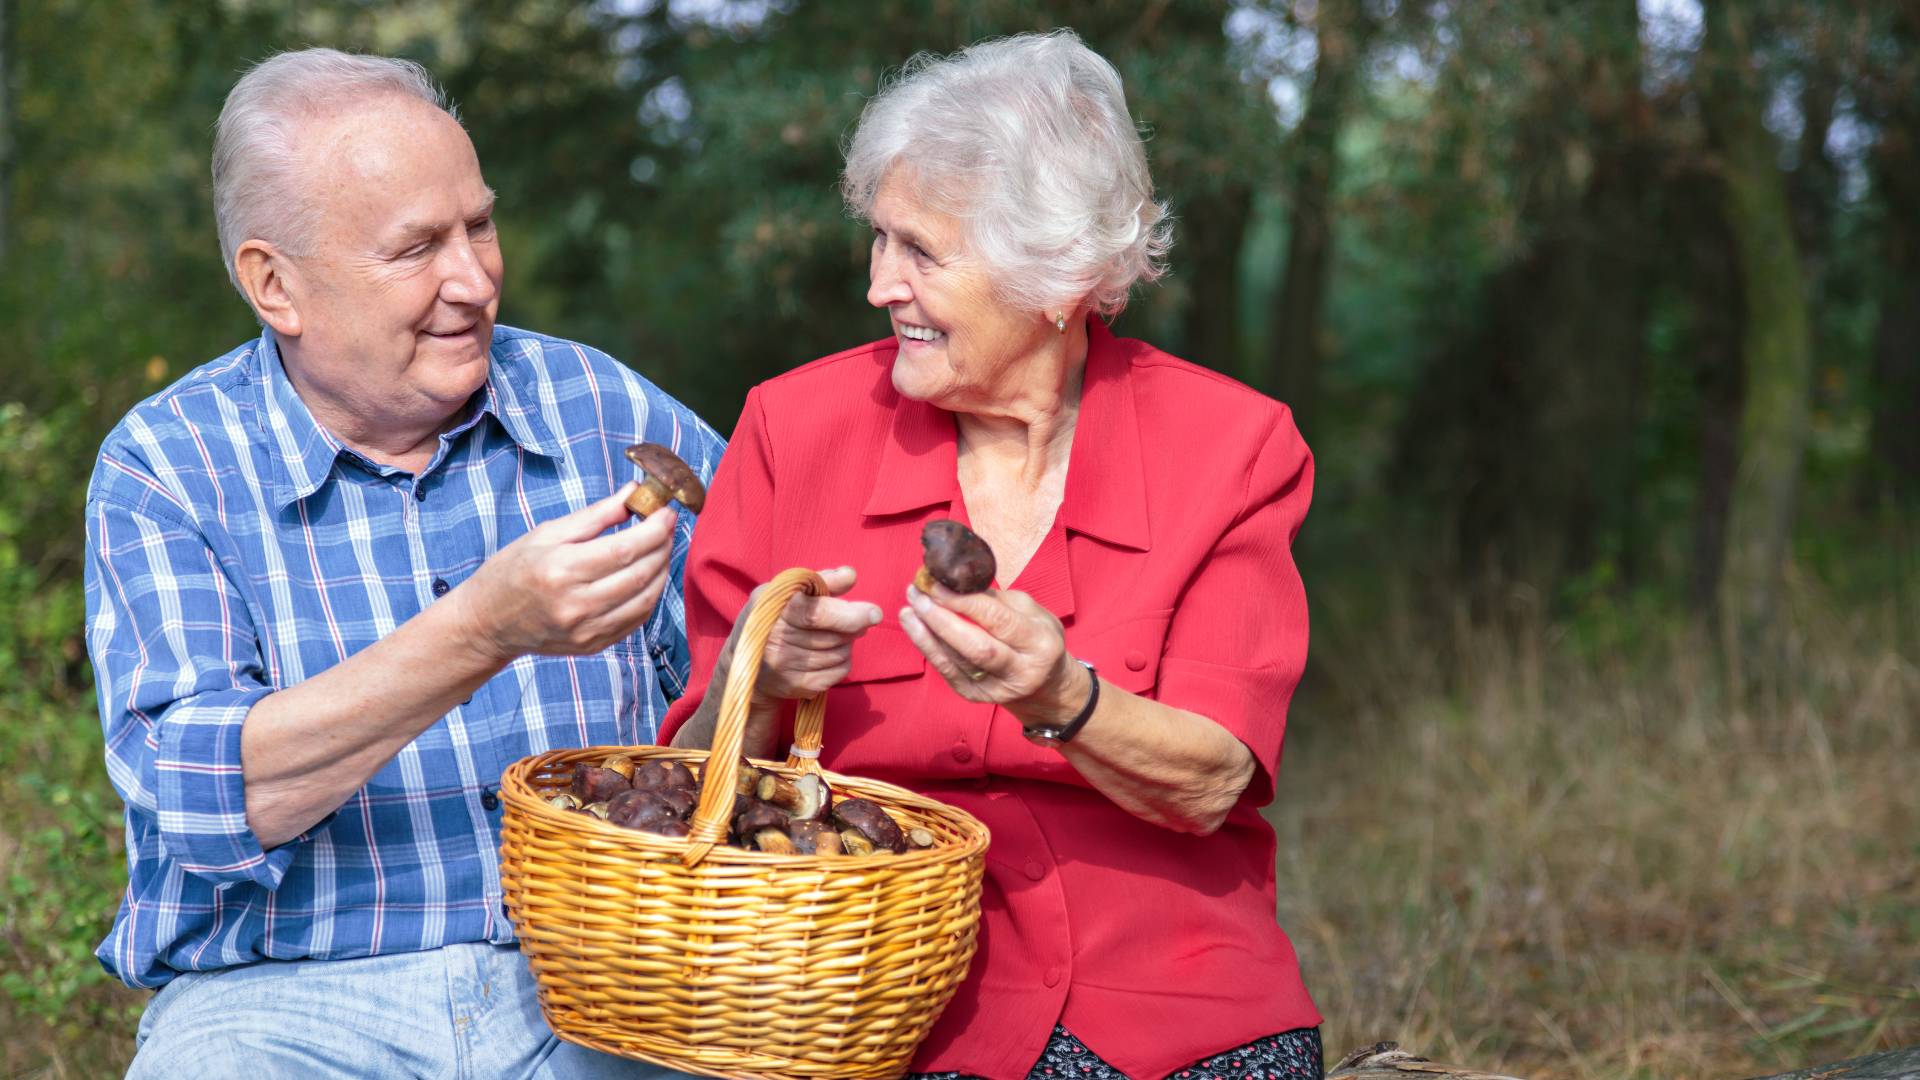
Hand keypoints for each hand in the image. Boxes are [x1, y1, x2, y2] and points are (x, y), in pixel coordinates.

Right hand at [452, 482, 676, 662]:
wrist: (488, 622)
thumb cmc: (514, 570)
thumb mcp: (547, 534)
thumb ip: (596, 515)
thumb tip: (634, 493)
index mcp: (560, 570)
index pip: (624, 549)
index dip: (654, 529)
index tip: (666, 512)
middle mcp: (575, 605)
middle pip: (640, 574)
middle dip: (662, 546)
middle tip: (666, 527)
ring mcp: (586, 630)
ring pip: (646, 599)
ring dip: (661, 570)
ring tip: (660, 548)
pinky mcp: (593, 645)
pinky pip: (637, 619)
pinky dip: (650, 594)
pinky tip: (647, 575)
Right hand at [714, 566, 882, 706]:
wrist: (747, 660)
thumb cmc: (775, 616)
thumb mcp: (788, 591)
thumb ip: (820, 580)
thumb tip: (850, 575)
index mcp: (774, 610)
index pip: (816, 614)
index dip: (849, 614)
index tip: (875, 613)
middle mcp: (776, 643)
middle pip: (835, 636)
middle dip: (852, 625)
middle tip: (851, 618)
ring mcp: (787, 668)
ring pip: (841, 652)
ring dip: (846, 641)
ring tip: (832, 634)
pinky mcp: (799, 687)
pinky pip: (840, 671)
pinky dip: (843, 659)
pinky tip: (829, 651)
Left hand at [899, 582, 1087, 727]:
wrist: (1046, 685)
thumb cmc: (1036, 638)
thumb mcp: (1031, 612)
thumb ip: (996, 599)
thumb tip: (955, 580)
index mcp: (1040, 643)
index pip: (998, 620)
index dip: (964, 601)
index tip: (937, 583)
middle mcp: (1022, 671)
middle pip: (976, 646)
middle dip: (941, 619)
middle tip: (917, 595)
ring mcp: (998, 689)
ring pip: (957, 662)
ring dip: (927, 634)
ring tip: (909, 609)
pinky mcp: (977, 698)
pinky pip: (948, 673)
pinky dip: (929, 649)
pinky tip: (915, 629)